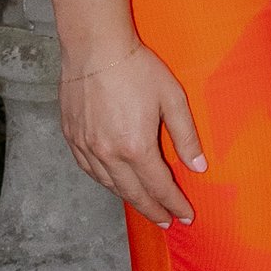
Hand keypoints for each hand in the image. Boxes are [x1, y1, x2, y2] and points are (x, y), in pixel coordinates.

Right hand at [59, 37, 206, 227]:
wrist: (95, 48)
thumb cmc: (137, 69)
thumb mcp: (173, 99)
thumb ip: (186, 136)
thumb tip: (198, 167)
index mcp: (135, 147)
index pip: (158, 187)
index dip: (174, 204)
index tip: (185, 216)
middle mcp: (107, 154)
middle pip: (132, 193)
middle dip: (152, 210)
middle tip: (166, 221)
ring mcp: (86, 147)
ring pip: (109, 185)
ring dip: (129, 199)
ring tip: (145, 206)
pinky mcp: (72, 137)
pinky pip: (90, 170)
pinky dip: (105, 182)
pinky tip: (115, 183)